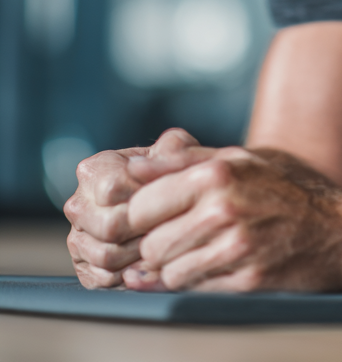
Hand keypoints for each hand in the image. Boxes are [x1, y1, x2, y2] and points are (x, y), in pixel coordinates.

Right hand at [65, 128, 214, 287]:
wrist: (167, 202)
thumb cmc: (172, 173)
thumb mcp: (178, 150)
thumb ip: (173, 148)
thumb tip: (160, 158)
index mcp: (94, 170)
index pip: (113, 189)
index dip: (146, 196)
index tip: (168, 197)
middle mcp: (78, 204)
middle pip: (109, 226)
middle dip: (146, 228)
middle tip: (172, 225)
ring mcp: (77, 238)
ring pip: (106, 255)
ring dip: (142, 253)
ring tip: (165, 241)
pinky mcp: (84, 267)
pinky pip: (104, 278)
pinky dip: (133, 273)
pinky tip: (153, 261)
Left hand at [121, 146, 341, 292]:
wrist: (336, 231)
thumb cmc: (284, 191)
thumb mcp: (239, 160)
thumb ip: (183, 160)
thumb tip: (131, 166)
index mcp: (217, 174)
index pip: (140, 205)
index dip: (138, 217)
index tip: (150, 220)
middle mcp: (223, 208)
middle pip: (150, 244)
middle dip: (156, 246)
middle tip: (176, 239)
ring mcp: (235, 247)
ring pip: (167, 272)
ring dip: (175, 268)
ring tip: (199, 252)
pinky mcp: (245, 280)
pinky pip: (192, 291)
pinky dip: (194, 284)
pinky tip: (213, 268)